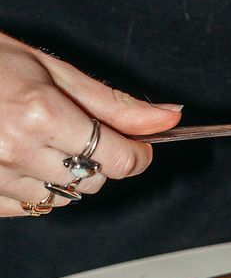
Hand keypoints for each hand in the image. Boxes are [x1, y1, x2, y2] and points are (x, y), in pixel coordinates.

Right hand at [0, 33, 180, 217]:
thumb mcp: (52, 70)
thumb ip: (113, 103)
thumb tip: (167, 118)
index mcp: (40, 114)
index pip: (118, 159)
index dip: (138, 154)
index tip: (139, 146)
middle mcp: (16, 150)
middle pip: (94, 181)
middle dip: (100, 160)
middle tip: (76, 130)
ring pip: (63, 198)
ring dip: (67, 176)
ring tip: (41, 140)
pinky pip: (29, 207)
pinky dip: (35, 188)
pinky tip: (21, 158)